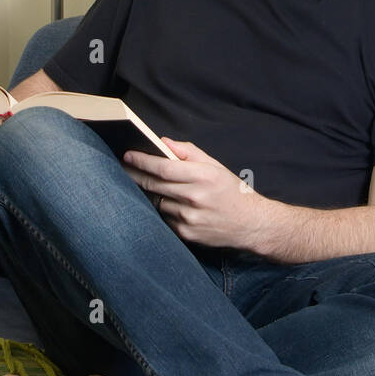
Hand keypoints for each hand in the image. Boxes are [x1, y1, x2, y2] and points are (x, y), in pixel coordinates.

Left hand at [121, 140, 272, 250]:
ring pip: (158, 201)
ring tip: (155, 187)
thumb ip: (188, 152)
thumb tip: (163, 142)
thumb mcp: (215, 166)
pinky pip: (165, 218)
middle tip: (124, 168)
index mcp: (203, 176)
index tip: (128, 155)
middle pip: (154, 184)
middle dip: (136, 174)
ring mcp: (189, 217)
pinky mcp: (187, 233)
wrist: (250, 224)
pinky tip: (174, 206)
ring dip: (153, 194)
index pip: (163, 167)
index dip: (142, 161)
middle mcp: (195, 197)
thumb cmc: (232, 192)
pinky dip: (165, 210)